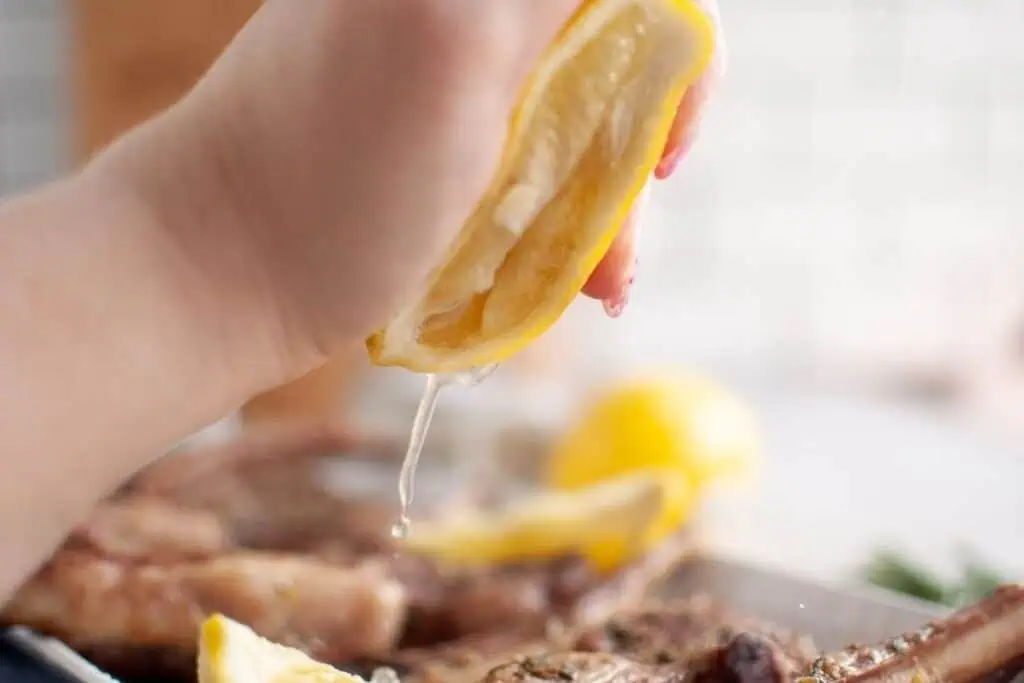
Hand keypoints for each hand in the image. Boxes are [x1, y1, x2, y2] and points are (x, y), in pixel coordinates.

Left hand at [96, 0, 722, 384]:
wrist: (225, 274)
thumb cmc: (332, 169)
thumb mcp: (454, 39)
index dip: (670, 46)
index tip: (664, 139)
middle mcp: (468, 8)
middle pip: (614, 54)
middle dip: (637, 147)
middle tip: (621, 233)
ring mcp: (458, 76)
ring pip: (583, 118)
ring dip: (609, 203)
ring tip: (600, 282)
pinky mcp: (448, 144)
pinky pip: (540, 165)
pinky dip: (569, 222)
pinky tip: (573, 281)